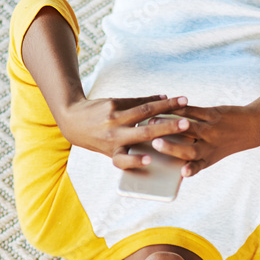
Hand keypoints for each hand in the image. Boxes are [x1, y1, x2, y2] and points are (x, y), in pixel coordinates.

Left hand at [55, 95, 191, 169]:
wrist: (73, 118)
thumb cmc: (98, 139)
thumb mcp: (110, 149)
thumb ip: (130, 149)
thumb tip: (157, 152)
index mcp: (112, 152)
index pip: (123, 160)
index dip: (136, 161)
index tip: (149, 160)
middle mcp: (113, 136)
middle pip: (144, 132)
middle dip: (167, 128)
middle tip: (186, 124)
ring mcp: (114, 118)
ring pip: (145, 111)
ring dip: (167, 106)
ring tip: (184, 102)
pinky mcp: (114, 104)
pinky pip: (138, 101)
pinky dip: (154, 100)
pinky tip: (167, 98)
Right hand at [148, 104, 259, 176]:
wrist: (252, 127)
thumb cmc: (225, 142)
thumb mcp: (213, 153)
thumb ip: (194, 156)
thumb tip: (165, 154)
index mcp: (208, 159)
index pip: (197, 167)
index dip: (190, 170)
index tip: (182, 173)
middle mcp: (210, 146)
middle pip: (190, 150)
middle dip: (172, 148)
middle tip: (155, 144)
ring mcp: (212, 129)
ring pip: (189, 128)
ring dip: (170, 124)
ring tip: (153, 120)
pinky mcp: (214, 114)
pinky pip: (194, 111)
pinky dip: (180, 109)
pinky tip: (167, 107)